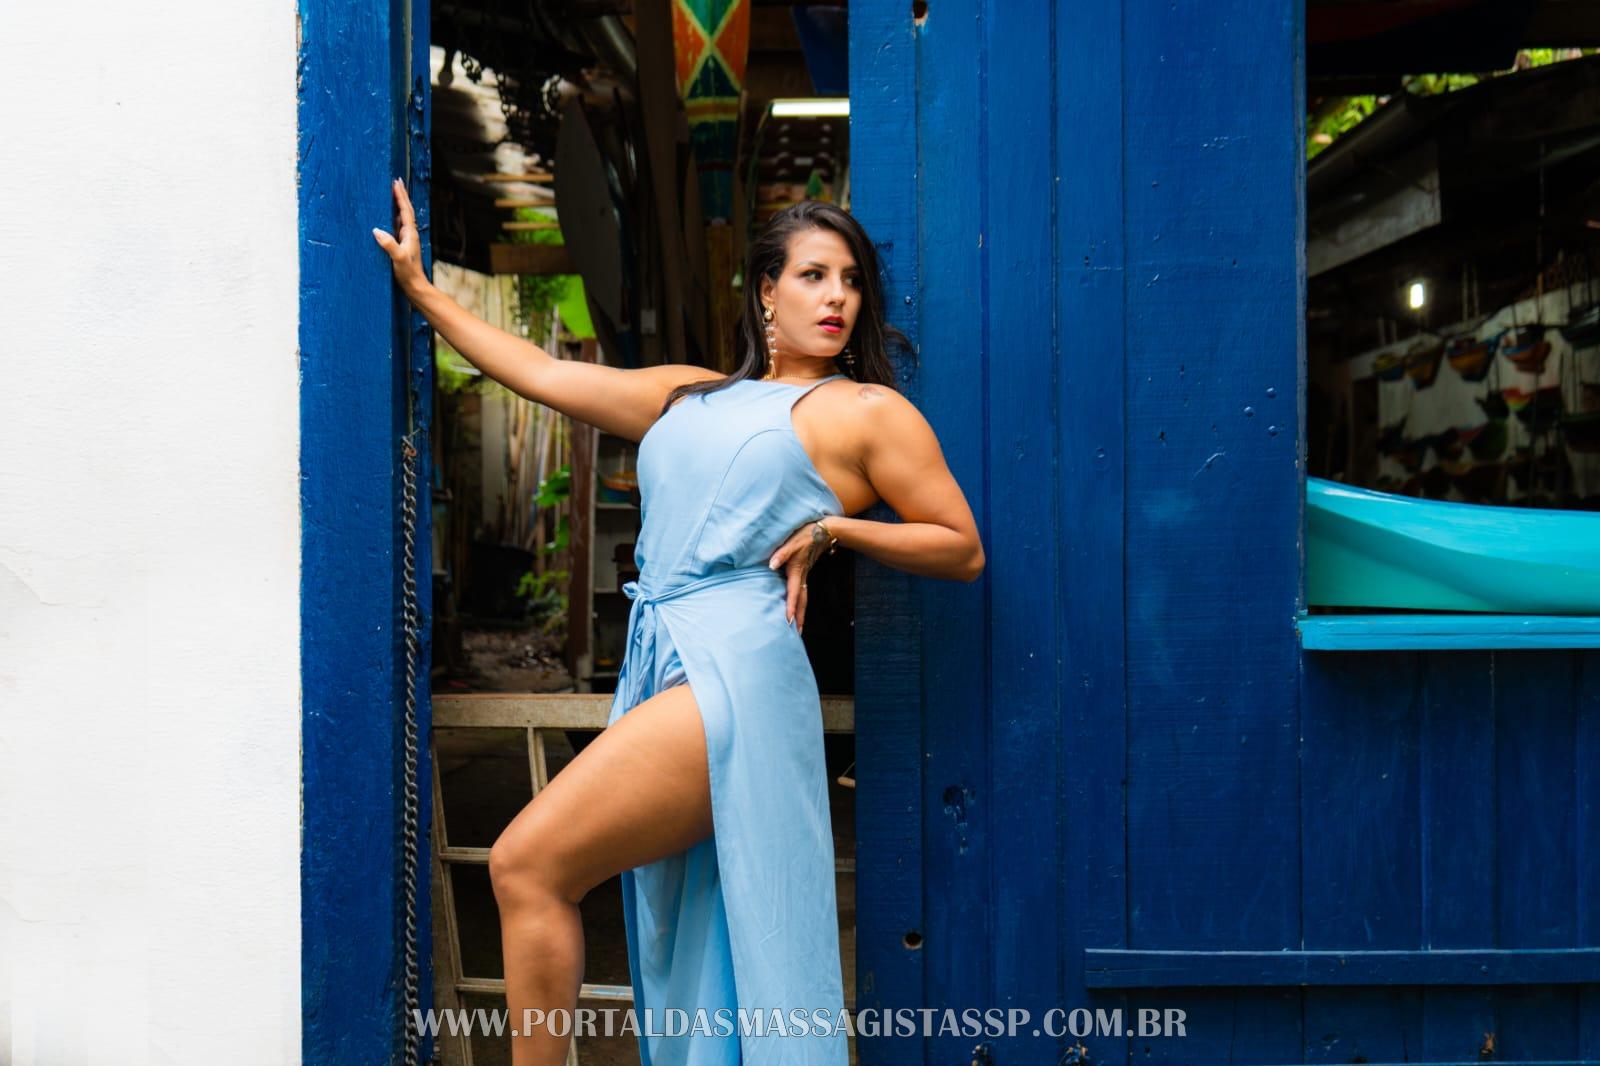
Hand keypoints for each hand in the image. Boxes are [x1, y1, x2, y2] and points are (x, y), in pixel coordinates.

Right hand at [371, 178, 426, 295]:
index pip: (405, 210)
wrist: (415, 287)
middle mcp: (409, 234)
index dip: (400, 196)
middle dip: (400, 195)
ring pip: (401, 217)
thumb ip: (389, 245)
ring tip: (392, 193)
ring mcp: (406, 240)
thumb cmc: (408, 274)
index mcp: (410, 234)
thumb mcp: (398, 259)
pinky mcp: (401, 246)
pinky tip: (389, 216)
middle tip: (396, 181)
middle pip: (405, 210)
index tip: (396, 182)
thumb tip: (376, 230)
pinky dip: (393, 217)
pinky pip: (397, 226)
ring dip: (397, 204)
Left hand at [767, 520, 833, 632]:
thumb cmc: (806, 535)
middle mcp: (802, 576)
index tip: (789, 621)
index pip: (794, 593)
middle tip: (798, 634)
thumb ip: (781, 554)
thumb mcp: (792, 542)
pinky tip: (798, 607)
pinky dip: (801, 603)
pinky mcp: (805, 572)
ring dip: (802, 613)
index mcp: (797, 571)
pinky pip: (803, 592)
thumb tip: (771, 565)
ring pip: (804, 598)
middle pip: (802, 601)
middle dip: (800, 618)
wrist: (824, 530)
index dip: (791, 607)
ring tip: (799, 627)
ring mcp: (804, 575)